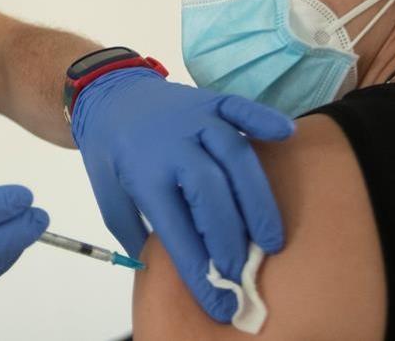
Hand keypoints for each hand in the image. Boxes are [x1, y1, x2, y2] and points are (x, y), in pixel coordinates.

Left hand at [72, 68, 294, 321]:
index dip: (199, 268)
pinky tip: (287, 135)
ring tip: (271, 239)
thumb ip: (134, 232)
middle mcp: (171, 144)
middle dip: (229, 236)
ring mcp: (194, 118)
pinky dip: (263, 119)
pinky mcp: (210, 100)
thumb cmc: (111, 151)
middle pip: (209, 192)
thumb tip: (164, 272)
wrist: (107, 93)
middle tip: (243, 270)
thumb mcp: (108, 195)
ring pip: (234, 156)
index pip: (175, 228)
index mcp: (142, 172)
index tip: (220, 301)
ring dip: (256, 199)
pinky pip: (241, 108)